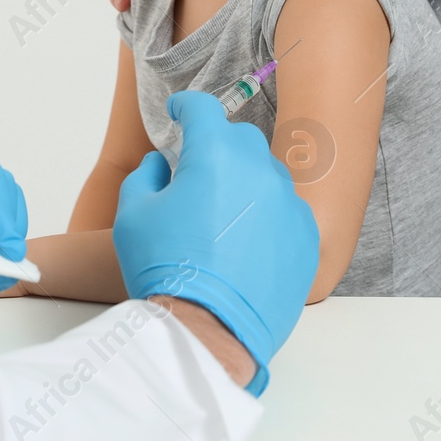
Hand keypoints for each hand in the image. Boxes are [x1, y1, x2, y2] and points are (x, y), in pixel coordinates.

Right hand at [113, 91, 318, 393]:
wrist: (209, 333)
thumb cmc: (167, 270)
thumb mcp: (133, 216)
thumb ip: (146, 175)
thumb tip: (162, 166)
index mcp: (215, 154)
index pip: (202, 109)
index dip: (185, 108)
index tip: (178, 114)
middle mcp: (259, 169)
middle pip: (238, 139)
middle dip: (216, 148)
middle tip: (196, 176)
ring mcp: (289, 202)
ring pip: (265, 176)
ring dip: (244, 184)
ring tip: (221, 220)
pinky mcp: (307, 236)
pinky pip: (286, 211)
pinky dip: (267, 216)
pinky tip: (245, 244)